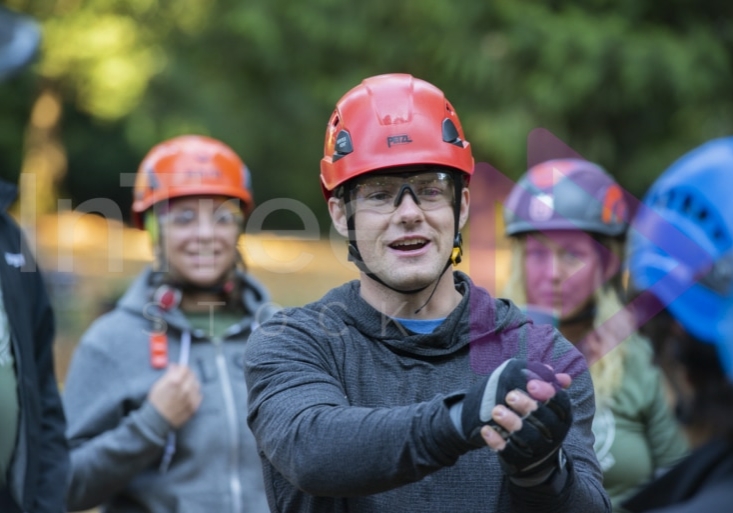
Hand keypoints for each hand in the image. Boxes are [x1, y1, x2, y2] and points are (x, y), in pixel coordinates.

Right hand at [148, 363, 201, 427]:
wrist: (157, 421)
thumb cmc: (156, 402)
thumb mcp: (159, 385)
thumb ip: (169, 374)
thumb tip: (175, 365)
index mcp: (176, 382)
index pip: (185, 369)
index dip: (182, 368)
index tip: (181, 369)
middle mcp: (185, 389)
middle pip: (192, 376)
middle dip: (188, 375)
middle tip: (183, 377)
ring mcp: (191, 399)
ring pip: (197, 385)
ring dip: (192, 383)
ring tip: (184, 387)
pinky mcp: (194, 407)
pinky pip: (199, 396)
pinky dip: (194, 393)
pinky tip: (188, 395)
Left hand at [461, 359, 572, 476]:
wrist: (531, 456)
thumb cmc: (536, 419)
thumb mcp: (542, 402)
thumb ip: (544, 384)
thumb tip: (550, 369)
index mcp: (562, 417)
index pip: (561, 404)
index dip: (547, 393)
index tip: (530, 384)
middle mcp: (554, 435)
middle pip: (545, 420)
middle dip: (527, 407)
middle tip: (510, 396)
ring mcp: (538, 450)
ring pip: (527, 437)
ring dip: (511, 423)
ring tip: (496, 411)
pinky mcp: (521, 461)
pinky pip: (510, 452)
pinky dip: (497, 441)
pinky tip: (486, 430)